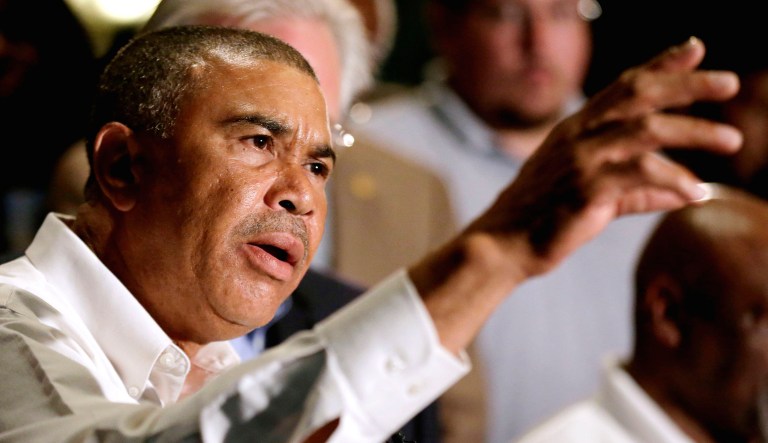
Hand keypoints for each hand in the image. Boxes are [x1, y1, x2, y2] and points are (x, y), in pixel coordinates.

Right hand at [409, 37, 741, 353]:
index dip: (661, 64)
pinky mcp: (585, 188)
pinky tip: (697, 193)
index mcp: (575, 129)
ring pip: (647, 130)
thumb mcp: (592, 194)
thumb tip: (687, 191)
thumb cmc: (542, 219)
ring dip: (694, 131)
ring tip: (732, 140)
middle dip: (687, 84)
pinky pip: (641, 174)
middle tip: (729, 82)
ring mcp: (581, 159)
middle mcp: (578, 135)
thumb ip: (638, 189)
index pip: (623, 86)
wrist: (502, 244)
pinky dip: (675, 180)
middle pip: (639, 95)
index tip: (695, 48)